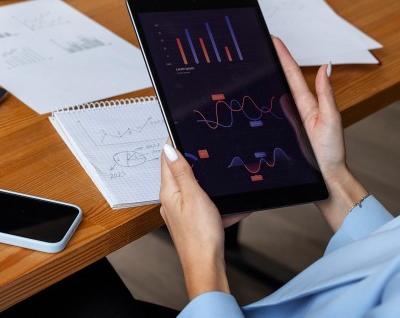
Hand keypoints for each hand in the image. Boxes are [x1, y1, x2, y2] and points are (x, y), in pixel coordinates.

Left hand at [160, 142, 230, 299]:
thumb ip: (182, 171)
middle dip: (195, 162)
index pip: (166, 159)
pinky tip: (233, 206)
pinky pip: (207, 206)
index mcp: (168, 191)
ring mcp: (182, 212)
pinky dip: (219, 203)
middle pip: (181, 173)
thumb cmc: (200, 236)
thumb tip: (168, 149)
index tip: (185, 131)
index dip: (174, 144)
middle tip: (210, 151)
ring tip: (223, 178)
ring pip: (196, 189)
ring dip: (210, 183)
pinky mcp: (194, 222)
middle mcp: (171, 201)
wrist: (207, 267)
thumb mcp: (193, 196)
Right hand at [272, 37, 367, 230]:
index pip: (292, 73)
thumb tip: (326, 67)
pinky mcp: (283, 131)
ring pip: (275, 94)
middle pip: (281, 79)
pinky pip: (270, 111)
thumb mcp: (330, 120)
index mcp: (308, 103)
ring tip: (253, 63)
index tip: (273, 38)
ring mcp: (290, 119)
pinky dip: (263, 100)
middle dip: (272, 60)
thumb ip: (326, 94)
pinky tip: (254, 95)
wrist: (326, 178)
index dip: (283, 54)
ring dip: (266, 78)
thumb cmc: (332, 152)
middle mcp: (298, 108)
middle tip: (260, 44)